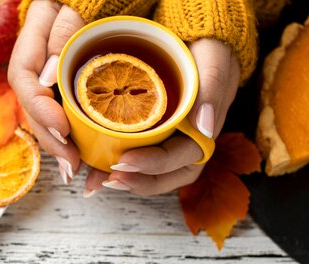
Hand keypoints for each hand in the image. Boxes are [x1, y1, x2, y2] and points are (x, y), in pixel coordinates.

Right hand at [8, 0, 83, 185]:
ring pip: (45, 119)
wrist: (92, 2)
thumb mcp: (71, 10)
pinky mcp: (60, 93)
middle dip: (51, 141)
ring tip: (75, 172)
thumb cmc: (84, 1)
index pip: (25, 80)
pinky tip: (80, 161)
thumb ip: (60, 36)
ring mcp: (44, 83)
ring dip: (58, 148)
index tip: (62, 128)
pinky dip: (69, 140)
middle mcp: (33, 69)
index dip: (41, 108)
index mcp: (29, 45)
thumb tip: (48, 78)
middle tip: (71, 165)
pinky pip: (59, 118)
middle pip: (33, 109)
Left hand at [84, 38, 240, 196]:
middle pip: (165, 175)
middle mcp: (187, 141)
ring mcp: (169, 139)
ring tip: (97, 181)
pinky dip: (116, 164)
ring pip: (149, 172)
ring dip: (124, 180)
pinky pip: (135, 155)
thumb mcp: (214, 58)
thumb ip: (212, 87)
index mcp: (204, 131)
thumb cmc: (207, 46)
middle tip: (108, 178)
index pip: (182, 159)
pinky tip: (95, 168)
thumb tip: (206, 127)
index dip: (154, 166)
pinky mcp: (151, 132)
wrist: (192, 36)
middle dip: (137, 181)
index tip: (125, 162)